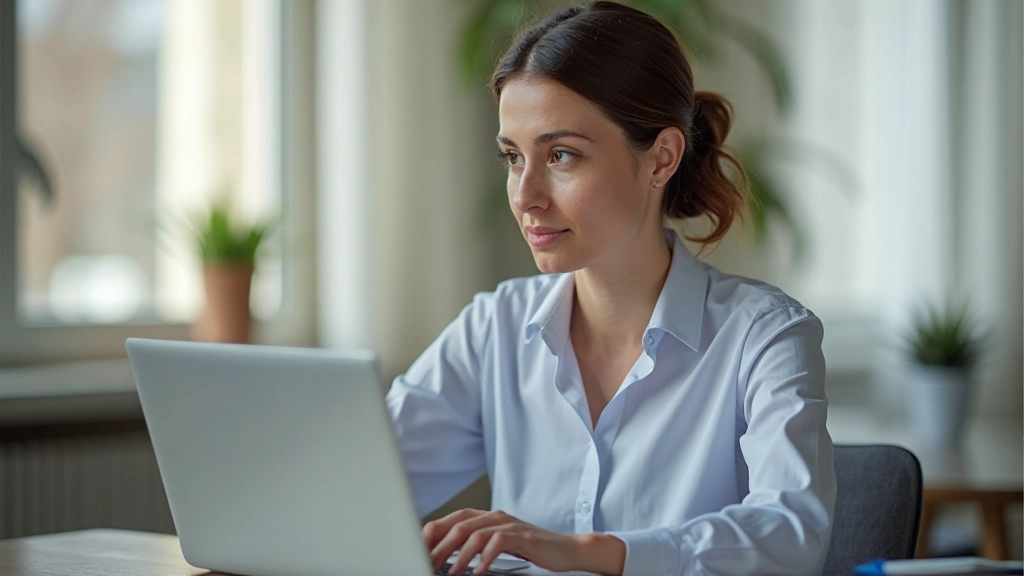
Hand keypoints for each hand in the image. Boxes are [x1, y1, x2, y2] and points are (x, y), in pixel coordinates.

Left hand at [422, 508, 624, 575]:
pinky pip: (498, 543)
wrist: (565, 550)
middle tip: (427, 563)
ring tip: (449, 572)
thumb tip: (446, 558)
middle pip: (458, 525)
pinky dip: (485, 558)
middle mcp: (494, 516)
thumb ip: (474, 546)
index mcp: (485, 517)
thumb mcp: (498, 546)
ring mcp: (508, 524)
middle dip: (439, 545)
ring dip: (459, 554)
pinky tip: (478, 571)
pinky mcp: (522, 536)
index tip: (417, 550)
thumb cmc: (531, 550)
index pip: (451, 519)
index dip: (432, 534)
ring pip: (474, 533)